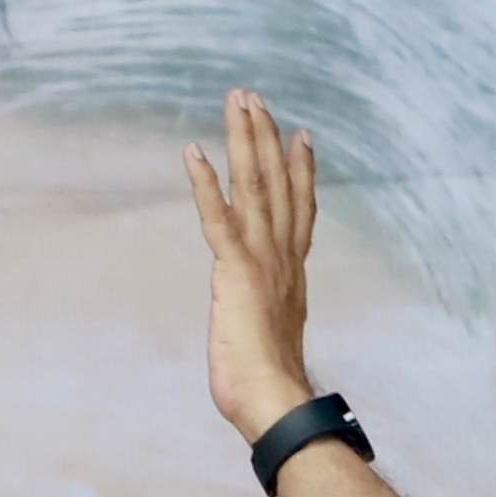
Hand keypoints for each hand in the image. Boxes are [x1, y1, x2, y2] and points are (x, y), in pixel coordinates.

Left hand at [186, 89, 324, 442]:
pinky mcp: (234, 269)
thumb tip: (272, 326)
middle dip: (266, 135)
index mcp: (291, 271)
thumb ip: (272, 317)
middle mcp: (281, 255)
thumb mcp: (273, 339)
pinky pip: (217, 216)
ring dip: (243, 139)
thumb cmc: (270, 384)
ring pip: (254, 184)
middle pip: (277, 182)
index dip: (301, 169)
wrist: (274, 399)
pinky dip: (205, 182)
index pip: (300, 208)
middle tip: (255, 97)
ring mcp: (260, 258)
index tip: (302, 134)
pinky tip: (193, 150)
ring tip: (236, 101)